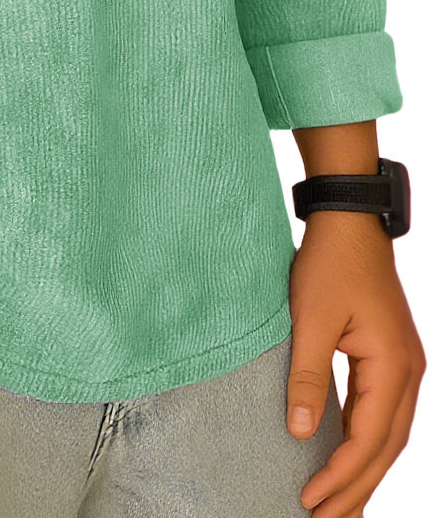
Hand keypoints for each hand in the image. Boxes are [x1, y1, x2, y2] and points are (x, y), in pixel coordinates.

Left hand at [287, 212, 425, 515]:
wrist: (350, 223)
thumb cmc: (329, 263)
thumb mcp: (309, 319)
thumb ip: (307, 377)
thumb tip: (303, 433)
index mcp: (393, 367)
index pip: (367, 439)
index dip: (340, 475)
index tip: (310, 501)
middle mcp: (409, 374)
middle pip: (386, 449)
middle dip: (356, 488)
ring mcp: (406, 367)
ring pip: (390, 437)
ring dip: (365, 473)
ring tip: (341, 509)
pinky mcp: (393, 360)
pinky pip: (385, 416)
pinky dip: (368, 445)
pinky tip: (350, 462)